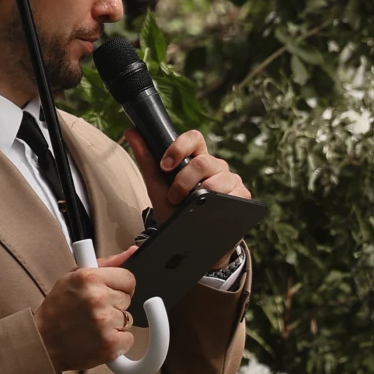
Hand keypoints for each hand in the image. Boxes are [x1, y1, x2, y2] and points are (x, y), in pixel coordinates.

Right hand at [34, 247, 138, 373]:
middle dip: (115, 304)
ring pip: (128, 319)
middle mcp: (98, 298)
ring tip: (94, 325)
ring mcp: (104, 323)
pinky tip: (99, 338)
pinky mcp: (109, 344)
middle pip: (127, 299)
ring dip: (115, 324)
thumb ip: (105, 264)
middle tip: (94, 310)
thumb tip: (132, 251)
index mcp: (89, 277)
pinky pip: (128, 339)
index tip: (108, 292)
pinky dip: (117, 342)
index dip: (119, 286)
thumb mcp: (74, 277)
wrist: (44, 342)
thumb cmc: (58, 309)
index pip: (128, 278)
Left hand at [126, 127, 251, 226]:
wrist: (189, 241)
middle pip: (203, 161)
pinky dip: (217, 202)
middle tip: (174, 196)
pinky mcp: (242, 195)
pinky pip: (234, 193)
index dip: (180, 147)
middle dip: (183, 180)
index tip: (165, 165)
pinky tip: (209, 209)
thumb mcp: (157, 186)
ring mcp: (231, 180)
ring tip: (188, 206)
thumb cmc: (174, 209)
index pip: (194, 138)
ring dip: (198, 194)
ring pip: (218, 178)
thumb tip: (131, 132)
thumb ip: (146, 159)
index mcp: (196, 157)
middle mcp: (216, 166)